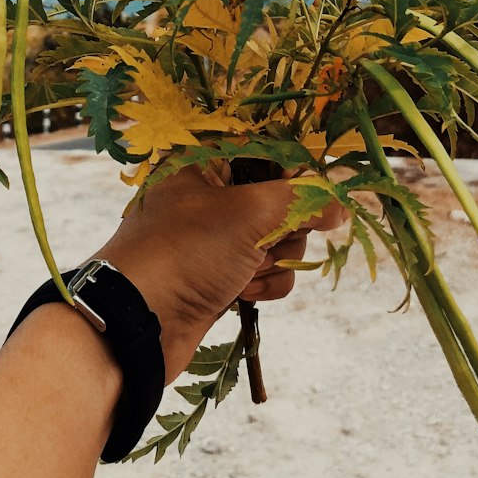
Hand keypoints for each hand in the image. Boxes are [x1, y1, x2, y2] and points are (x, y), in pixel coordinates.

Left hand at [93, 164, 345, 381]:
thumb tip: (340, 205)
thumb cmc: (186, 250)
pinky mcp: (222, 276)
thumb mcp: (249, 213)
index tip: (313, 195)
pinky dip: (264, 284)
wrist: (138, 324)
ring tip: (246, 272)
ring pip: (278, 239)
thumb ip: (302, 200)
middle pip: (280, 199)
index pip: (268, 153)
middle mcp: (211, 195)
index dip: (295, 174)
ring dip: (274, 260)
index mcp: (205, 162)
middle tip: (265, 241)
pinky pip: (267, 272)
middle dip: (284, 227)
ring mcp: (216, 238)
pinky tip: (243, 295)